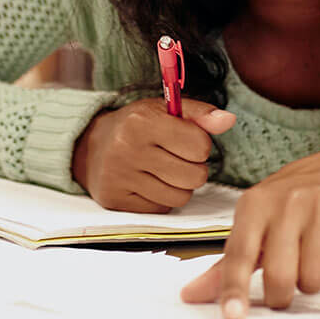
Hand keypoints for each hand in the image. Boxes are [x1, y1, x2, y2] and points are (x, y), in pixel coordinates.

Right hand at [72, 98, 234, 212]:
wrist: (90, 147)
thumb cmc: (136, 126)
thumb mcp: (164, 110)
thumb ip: (199, 114)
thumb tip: (228, 120)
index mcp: (143, 121)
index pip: (200, 146)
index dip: (199, 145)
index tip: (185, 140)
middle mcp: (128, 149)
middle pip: (195, 176)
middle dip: (193, 168)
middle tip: (176, 158)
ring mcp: (120, 178)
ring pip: (181, 197)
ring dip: (179, 186)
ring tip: (164, 171)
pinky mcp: (116, 201)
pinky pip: (162, 208)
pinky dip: (162, 197)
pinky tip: (149, 183)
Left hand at [180, 146, 319, 317]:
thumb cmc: (293, 199)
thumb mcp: (255, 221)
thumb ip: (228, 263)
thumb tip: (191, 294)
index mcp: (254, 204)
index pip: (239, 254)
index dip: (234, 288)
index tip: (232, 314)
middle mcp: (286, 203)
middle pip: (280, 276)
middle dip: (282, 295)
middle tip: (285, 284)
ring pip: (315, 277)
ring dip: (314, 281)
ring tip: (312, 259)